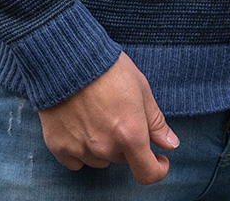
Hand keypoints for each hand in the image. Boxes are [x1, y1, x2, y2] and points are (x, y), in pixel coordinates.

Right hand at [38, 52, 178, 183]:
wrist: (67, 57)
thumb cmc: (107, 68)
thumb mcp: (140, 88)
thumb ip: (155, 121)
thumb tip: (171, 145)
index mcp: (129, 134)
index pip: (147, 173)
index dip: (157, 168)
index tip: (159, 160)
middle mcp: (105, 147)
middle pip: (123, 158)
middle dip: (126, 142)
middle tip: (118, 113)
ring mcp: (80, 148)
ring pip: (100, 159)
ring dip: (103, 145)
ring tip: (96, 114)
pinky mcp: (59, 146)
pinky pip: (75, 160)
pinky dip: (79, 148)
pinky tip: (78, 124)